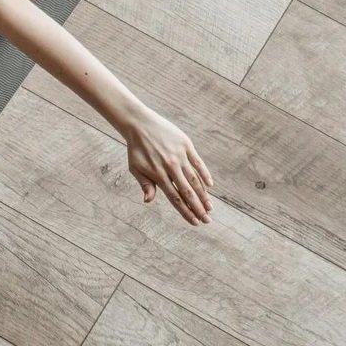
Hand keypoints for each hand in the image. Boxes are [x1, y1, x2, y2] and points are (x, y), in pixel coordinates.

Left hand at [124, 108, 213, 225]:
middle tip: (207, 220)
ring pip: (194, 178)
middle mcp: (170, 166)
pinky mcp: (185, 144)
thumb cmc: (136, 149)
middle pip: (187, 191)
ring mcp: (179, 155)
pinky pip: (198, 162)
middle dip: (198, 208)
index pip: (175, 198)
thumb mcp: (135, 168)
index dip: (185, 211)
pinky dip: (204, 173)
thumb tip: (148, 201)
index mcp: (158, 174)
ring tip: (210, 207)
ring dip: (203, 194)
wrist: (139, 123)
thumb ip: (145, 184)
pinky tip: (210, 185)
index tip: (194, 222)